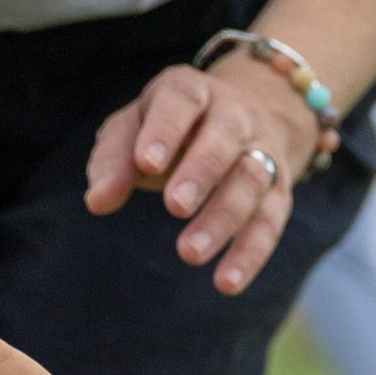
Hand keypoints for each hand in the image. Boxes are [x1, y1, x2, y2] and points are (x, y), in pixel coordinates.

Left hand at [84, 54, 316, 295]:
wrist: (242, 119)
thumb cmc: (169, 128)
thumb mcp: (133, 130)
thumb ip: (112, 161)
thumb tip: (97, 201)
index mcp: (192, 91)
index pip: (182, 100)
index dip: (166, 130)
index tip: (146, 164)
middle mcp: (234, 115)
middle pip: (225, 138)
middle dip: (202, 172)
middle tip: (174, 207)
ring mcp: (262, 152)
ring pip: (252, 180)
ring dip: (223, 217)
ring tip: (189, 253)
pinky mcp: (278, 191)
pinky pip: (270, 222)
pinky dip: (249, 253)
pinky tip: (225, 283)